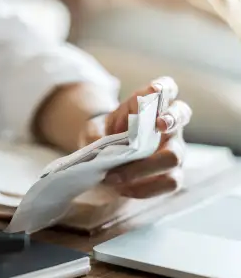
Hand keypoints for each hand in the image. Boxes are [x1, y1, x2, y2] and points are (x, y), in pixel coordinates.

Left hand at [78, 77, 192, 198]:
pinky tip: (124, 189)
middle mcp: (169, 124)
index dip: (164, 88)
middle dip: (171, 119)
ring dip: (143, 167)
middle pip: (181, 115)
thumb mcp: (96, 129)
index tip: (154, 90)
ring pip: (174, 156)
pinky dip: (145, 188)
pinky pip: (169, 182)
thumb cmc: (105, 137)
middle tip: (156, 126)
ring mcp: (175, 149)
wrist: (105, 160)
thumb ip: (98, 133)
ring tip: (114, 176)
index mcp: (152, 104)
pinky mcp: (173, 174)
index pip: (167, 88)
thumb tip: (99, 147)